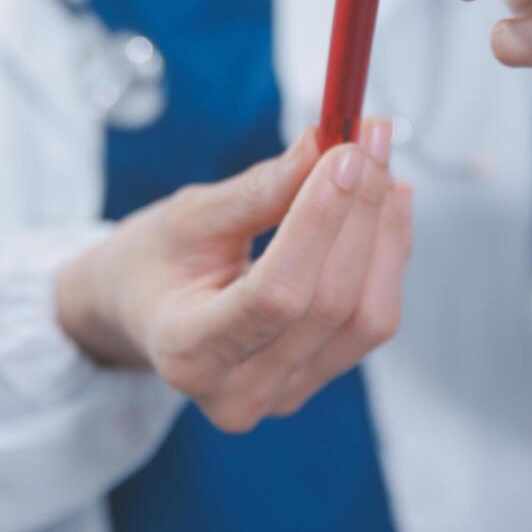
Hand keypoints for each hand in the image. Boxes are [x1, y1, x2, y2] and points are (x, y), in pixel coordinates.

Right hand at [55, 121, 411, 432]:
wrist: (143, 310)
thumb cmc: (153, 261)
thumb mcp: (188, 217)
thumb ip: (259, 190)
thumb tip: (323, 144)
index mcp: (188, 353)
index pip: (275, 296)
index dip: (319, 222)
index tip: (343, 152)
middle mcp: (240, 392)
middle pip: (329, 304)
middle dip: (360, 212)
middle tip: (369, 137)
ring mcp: (285, 394)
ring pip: (366, 316)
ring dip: (383, 230)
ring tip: (379, 162)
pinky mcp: (318, 378)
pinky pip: (373, 320)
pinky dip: (388, 253)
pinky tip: (388, 201)